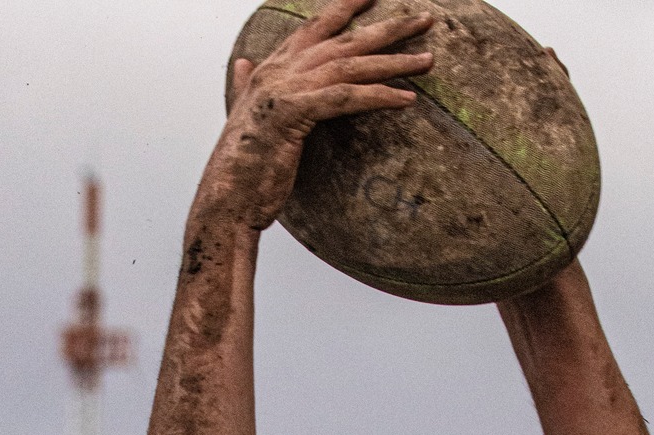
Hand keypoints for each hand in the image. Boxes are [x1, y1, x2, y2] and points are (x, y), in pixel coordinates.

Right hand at [208, 0, 433, 232]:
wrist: (226, 197)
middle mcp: (280, 71)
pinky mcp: (296, 114)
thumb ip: (245, 85)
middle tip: (424, 18)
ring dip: (394, 61)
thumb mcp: (245, 117)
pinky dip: (378, 95)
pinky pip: (347, 98)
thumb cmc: (242, 167)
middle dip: (388, 27)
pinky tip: (406, 99)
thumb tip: (242, 64)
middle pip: (344, 39)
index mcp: (271, 68)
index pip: (316, 27)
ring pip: (351, 65)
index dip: (345, 7)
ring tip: (427, 60)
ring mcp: (287, 89)